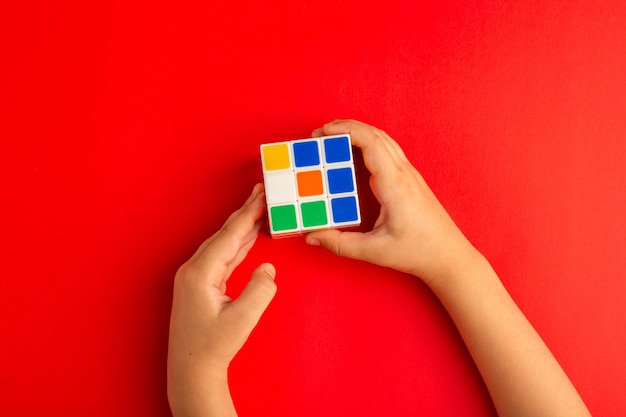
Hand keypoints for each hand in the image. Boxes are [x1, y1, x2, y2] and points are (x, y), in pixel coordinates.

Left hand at [167, 184, 276, 416]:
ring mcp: (194, 277)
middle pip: (224, 234)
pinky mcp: (199, 285)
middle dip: (244, 213)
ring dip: (241, 227)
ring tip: (257, 209)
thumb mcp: (243, 320)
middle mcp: (193, 270)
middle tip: (261, 192)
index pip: (229, 236)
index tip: (260, 194)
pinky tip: (246, 238)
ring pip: (222, 244)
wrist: (191, 370)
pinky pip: (221, 257)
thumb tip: (268, 268)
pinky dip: (236, 244)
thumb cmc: (212, 348)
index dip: (247, 214)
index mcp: (200, 273)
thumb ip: (259, 290)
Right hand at [306, 120, 477, 285]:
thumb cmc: (418, 252)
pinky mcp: (410, 180)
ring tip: (332, 138)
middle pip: (376, 135)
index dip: (346, 131)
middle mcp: (404, 173)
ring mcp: (410, 174)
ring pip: (383, 140)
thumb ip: (339, 243)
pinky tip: (354, 152)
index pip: (371, 143)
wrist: (448, 255)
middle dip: (346, 128)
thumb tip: (312, 236)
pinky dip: (368, 143)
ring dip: (358, 133)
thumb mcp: (374, 251)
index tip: (324, 131)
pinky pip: (388, 151)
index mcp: (395, 185)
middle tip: (320, 134)